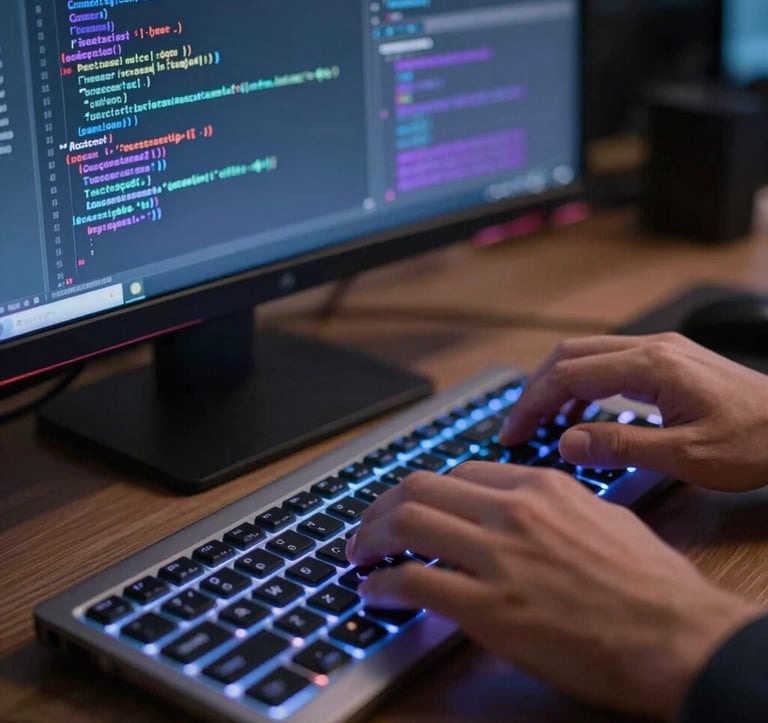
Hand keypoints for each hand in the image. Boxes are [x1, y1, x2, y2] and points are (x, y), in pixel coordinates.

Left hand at [347, 463, 760, 719]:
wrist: (678, 635)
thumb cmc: (650, 584)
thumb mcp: (602, 518)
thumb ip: (552, 507)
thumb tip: (518, 511)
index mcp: (540, 486)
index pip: (459, 473)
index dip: (424, 490)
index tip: (410, 506)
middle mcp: (513, 510)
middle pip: (420, 488)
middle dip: (383, 506)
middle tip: (368, 526)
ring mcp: (497, 556)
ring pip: (408, 524)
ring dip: (371, 538)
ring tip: (359, 554)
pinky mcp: (488, 607)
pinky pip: (414, 583)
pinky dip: (383, 584)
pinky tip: (374, 591)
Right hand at [499, 333, 767, 491]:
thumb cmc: (756, 443)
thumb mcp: (687, 456)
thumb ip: (621, 446)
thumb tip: (565, 442)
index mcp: (652, 365)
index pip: (569, 375)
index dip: (532, 404)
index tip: (512, 434)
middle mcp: (651, 347)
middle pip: (569, 355)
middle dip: (536, 391)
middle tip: (517, 428)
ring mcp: (660, 350)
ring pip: (586, 354)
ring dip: (556, 386)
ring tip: (541, 424)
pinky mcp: (667, 361)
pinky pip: (608, 364)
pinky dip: (583, 387)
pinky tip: (581, 416)